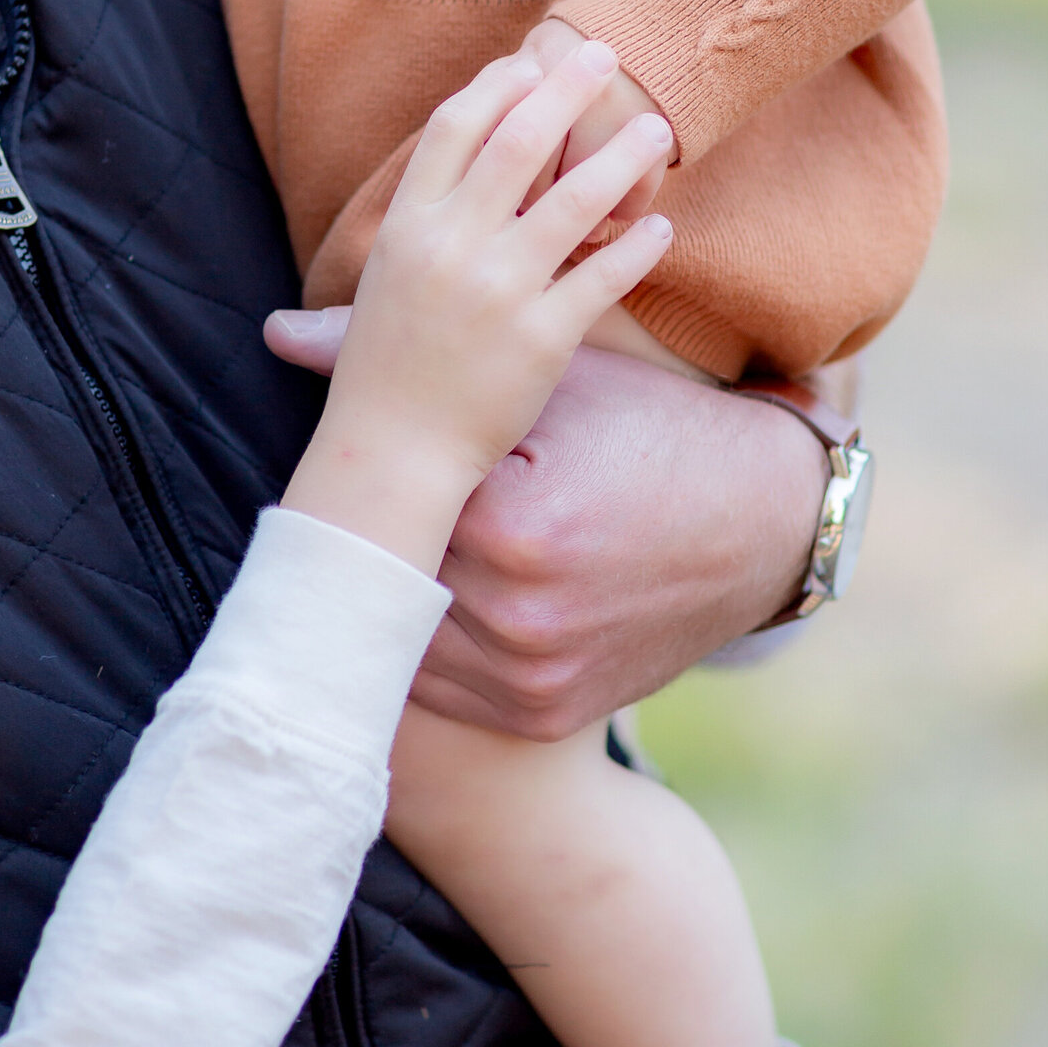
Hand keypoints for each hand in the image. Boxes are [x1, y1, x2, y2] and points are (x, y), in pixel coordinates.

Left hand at [265, 319, 830, 737]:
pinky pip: (450, 693)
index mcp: (509, 523)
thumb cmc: (653, 432)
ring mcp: (530, 673)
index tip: (355, 470)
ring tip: (401, 559)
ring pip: (408, 639)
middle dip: (383, 542)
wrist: (763, 524)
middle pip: (393, 572)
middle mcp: (517, 611)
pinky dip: (436, 654)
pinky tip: (441, 606)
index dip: (367, 483)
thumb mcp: (550, 386)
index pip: (384, 507)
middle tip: (367, 514)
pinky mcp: (543, 714)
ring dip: (399, 601)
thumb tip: (284, 332)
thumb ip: (415, 368)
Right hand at [280, 43, 674, 574]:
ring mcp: (498, 291)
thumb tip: (415, 188)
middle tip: (604, 58)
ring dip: (621, 157)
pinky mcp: (542, 338)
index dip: (495, 87)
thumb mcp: (376, 288)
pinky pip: (602, 276)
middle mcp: (451, 247)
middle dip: (566, 91)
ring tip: (656, 130)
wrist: (394, 455)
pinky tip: (662, 228)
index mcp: (407, 228)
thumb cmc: (383, 375)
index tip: (530, 63)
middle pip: (519, 142)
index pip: (453, 128)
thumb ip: (403, 232)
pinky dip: (637, 246)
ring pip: (574, 201)